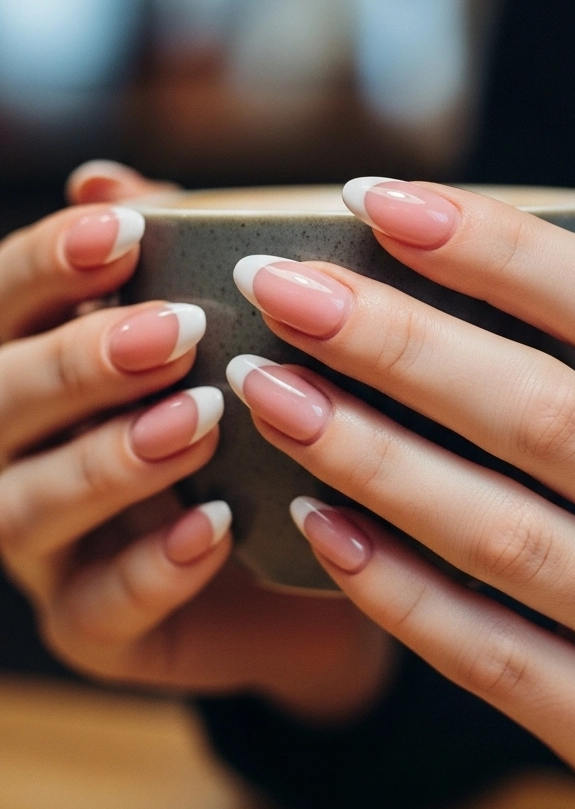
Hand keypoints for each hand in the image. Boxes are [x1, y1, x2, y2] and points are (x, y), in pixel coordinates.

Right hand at [0, 161, 389, 719]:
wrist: (310, 562)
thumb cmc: (254, 423)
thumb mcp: (224, 334)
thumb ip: (167, 258)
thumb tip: (102, 178)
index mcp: (34, 367)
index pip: (3, 304)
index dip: (46, 263)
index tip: (122, 226)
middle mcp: (16, 455)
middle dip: (77, 362)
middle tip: (176, 330)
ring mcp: (45, 550)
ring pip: (26, 509)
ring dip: (108, 460)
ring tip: (199, 422)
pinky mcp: (92, 630)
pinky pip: (99, 607)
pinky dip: (153, 565)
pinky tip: (213, 525)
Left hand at [227, 158, 574, 808]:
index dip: (497, 247)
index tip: (377, 200)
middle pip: (544, 413)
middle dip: (395, 341)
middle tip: (279, 287)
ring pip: (499, 534)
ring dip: (366, 454)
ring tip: (268, 388)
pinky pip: (487, 653)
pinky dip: (393, 586)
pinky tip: (313, 520)